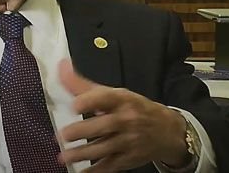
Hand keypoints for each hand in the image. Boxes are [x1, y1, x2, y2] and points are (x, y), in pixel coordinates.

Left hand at [57, 60, 187, 171]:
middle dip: (82, 132)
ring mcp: (128, 141)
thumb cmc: (134, 108)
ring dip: (82, 154)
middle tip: (62, 135)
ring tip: (64, 156)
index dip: (91, 101)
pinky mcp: (128, 159)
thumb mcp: (114, 94)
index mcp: (122, 100)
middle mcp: (126, 120)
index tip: (75, 105)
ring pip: (104, 148)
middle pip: (103, 126)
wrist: (168, 131)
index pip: (107, 98)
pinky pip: (109, 166)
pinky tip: (80, 172)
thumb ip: (84, 85)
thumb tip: (61, 66)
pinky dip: (95, 171)